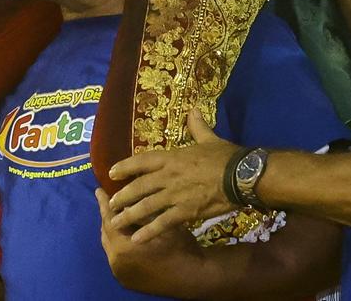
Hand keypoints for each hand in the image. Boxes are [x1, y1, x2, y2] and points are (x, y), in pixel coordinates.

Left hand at [96, 186, 200, 290]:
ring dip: (114, 231)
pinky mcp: (127, 280)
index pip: (108, 221)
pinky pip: (117, 257)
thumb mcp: (161, 222)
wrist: (193, 277)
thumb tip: (125, 201)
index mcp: (122, 248)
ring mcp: (120, 273)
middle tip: (111, 202)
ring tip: (120, 217)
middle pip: (106, 234)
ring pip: (111, 246)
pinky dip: (119, 244)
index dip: (104, 204)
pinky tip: (127, 235)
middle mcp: (116, 262)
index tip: (99, 190)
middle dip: (109, 217)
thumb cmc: (180, 246)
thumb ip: (140, 213)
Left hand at [106, 108, 239, 244]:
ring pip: (146, 206)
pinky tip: (137, 239)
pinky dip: (148, 232)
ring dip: (129, 215)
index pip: (142, 161)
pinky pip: (162, 223)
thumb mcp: (209, 138)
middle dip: (123, 196)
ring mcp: (175, 195)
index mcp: (172, 157)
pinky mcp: (185, 212)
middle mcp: (168, 176)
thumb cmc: (225, 156)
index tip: (112, 172)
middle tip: (110, 204)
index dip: (125, 166)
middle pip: (139, 187)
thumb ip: (197, 126)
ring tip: (115, 223)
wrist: (240, 176)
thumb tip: (194, 110)